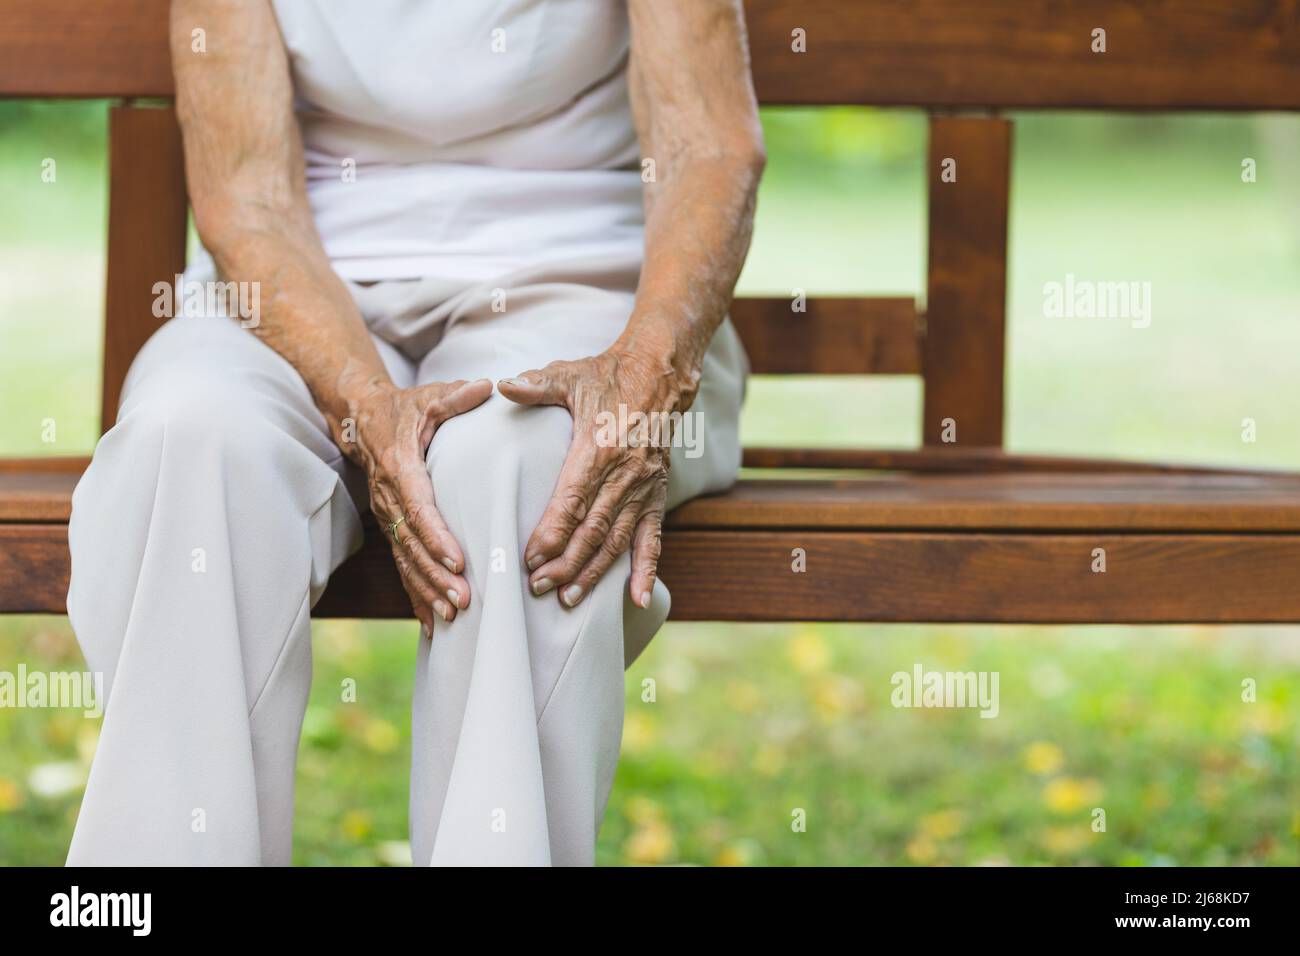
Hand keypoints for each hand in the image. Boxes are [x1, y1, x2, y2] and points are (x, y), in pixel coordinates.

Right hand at [347, 378, 493, 629]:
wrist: (360, 418)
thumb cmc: (405, 407)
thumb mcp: (430, 395)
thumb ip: (457, 396)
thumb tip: (489, 386)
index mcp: (401, 465)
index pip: (418, 506)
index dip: (436, 536)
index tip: (458, 560)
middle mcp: (389, 495)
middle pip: (411, 543)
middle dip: (435, 575)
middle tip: (464, 600)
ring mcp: (386, 514)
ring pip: (405, 559)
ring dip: (426, 590)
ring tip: (454, 616)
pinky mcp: (390, 526)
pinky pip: (402, 564)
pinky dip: (416, 595)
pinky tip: (433, 626)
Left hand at [498, 348, 696, 609]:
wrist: (659, 375)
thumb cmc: (606, 376)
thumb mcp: (569, 375)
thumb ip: (536, 386)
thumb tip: (500, 386)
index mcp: (600, 447)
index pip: (573, 501)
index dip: (552, 533)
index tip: (529, 558)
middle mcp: (625, 474)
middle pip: (592, 530)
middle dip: (565, 563)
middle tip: (537, 587)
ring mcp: (644, 488)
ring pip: (617, 541)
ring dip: (593, 573)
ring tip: (568, 599)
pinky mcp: (656, 496)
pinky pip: (652, 539)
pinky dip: (645, 571)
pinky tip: (635, 600)